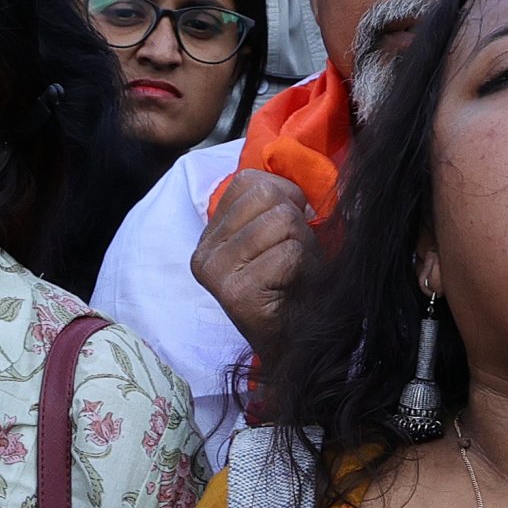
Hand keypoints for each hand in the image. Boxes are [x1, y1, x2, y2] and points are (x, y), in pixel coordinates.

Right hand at [189, 164, 312, 353]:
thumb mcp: (282, 233)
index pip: (251, 181)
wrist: (297, 343)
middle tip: (294, 256)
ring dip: (303, 246)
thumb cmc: (294, 286)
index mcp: (210, 233)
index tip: (286, 235)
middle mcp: (203, 252)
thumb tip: (294, 164)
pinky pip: (288, 254)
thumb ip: (278, 200)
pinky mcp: (234, 292)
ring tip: (294, 273)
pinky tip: (292, 289)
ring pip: (281, 221)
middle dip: (296, 223)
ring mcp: (215, 272)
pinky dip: (304, 269)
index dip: (286, 199)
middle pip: (268, 195)